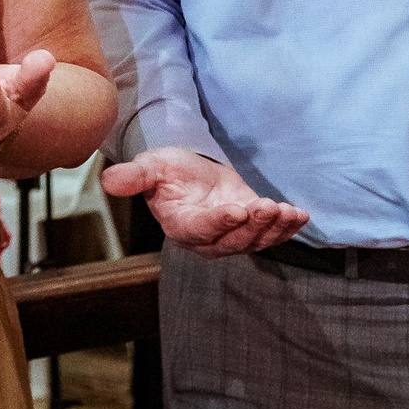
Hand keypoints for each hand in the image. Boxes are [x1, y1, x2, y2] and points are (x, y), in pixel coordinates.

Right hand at [102, 147, 310, 256]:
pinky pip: (271, 235)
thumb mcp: (150, 168)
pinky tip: (300, 215)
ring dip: (274, 228)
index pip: (202, 230)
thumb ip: (133, 177)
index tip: (239, 210)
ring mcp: (232, 236)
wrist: (191, 173)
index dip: (220, 222)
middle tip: (269, 207)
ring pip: (255, 240)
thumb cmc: (167, 171)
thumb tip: (108, 181)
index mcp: (182, 226)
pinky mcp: (251, 228)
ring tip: (288, 212)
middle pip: (234, 240)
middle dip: (254, 226)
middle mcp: (208, 239)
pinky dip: (287, 228)